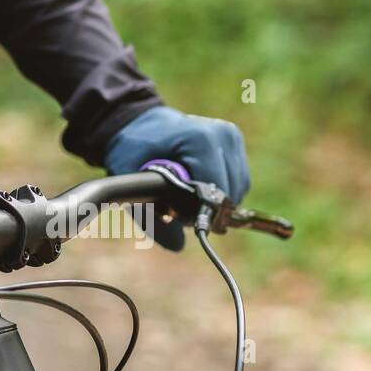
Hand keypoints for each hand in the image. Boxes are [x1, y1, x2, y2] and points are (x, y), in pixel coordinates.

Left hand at [103, 105, 250, 250]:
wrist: (138, 124)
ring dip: (215, 200)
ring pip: (238, 189)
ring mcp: (232, 137)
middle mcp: (223, 135)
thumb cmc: (132, 151)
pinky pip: (239, 180)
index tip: (180, 218)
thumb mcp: (131, 183)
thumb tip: (178, 246)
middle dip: (208, 208)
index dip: (202, 213)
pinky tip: (198, 185)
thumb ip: (150, 216)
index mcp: (200, 140)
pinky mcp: (235, 142)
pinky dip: (221, 190)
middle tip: (178, 208)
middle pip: (231, 192)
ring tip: (186, 193)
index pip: (217, 190)